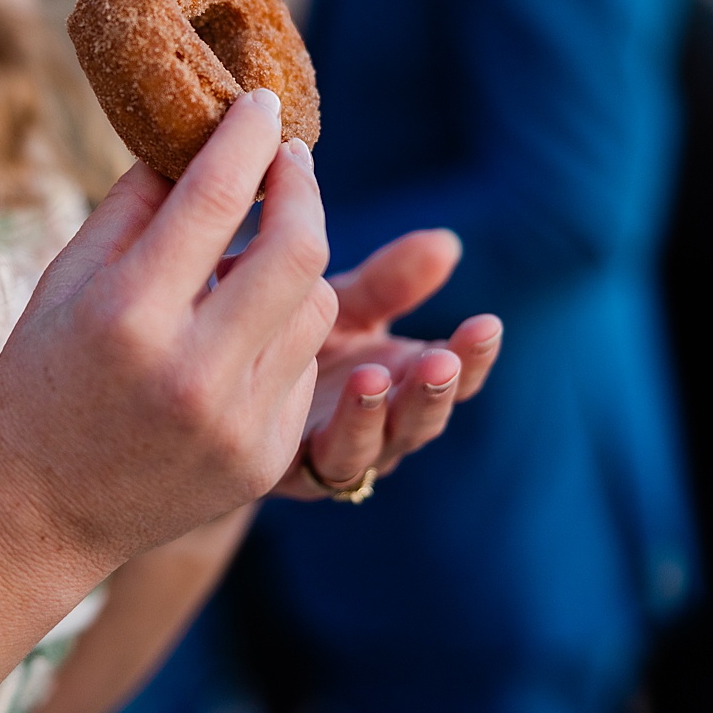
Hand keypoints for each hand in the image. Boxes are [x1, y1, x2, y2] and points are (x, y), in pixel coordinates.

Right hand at [0, 89, 337, 579]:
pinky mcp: (265, 457)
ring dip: (292, 265)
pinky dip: (281, 333)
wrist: (36, 520)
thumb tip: (197, 136)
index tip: (264, 103)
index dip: (249, 138)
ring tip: (247, 258)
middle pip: (298, 247)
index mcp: (129, 315)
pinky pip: (305, 363)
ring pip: (313, 303)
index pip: (215, 197)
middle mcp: (193, 370)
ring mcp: (238, 421)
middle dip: (302, 188)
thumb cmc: (38, 386)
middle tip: (290, 160)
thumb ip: (135, 207)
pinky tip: (238, 334)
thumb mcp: (63, 284)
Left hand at [266, 228, 503, 498]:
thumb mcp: (344, 304)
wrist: (224, 381)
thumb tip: (447, 244)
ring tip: (375, 377)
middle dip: (435, 391)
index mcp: (404, 380)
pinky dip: (334, 433)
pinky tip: (330, 400)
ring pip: (373, 445)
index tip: (488, 325)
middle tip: (442, 360)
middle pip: (424, 419)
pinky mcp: (292, 468)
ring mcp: (339, 452)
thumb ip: (390, 282)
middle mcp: (382, 424)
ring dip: (377, 413)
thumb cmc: (297, 338)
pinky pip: (321, 460)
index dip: (476, 355)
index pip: (456, 374)